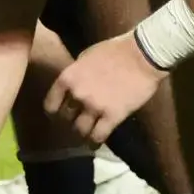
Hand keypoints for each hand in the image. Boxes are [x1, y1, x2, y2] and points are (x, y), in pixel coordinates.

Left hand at [44, 33, 165, 143]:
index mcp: (68, 78)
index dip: (54, 112)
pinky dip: (95, 142)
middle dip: (71, 120)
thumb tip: (72, 85)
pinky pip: (98, 136)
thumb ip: (76, 74)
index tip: (59, 115)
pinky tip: (95, 143)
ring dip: (83, 132)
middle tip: (77, 121)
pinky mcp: (112, 116)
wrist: (143, 54)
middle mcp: (77, 95)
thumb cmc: (115, 50)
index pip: (50, 105)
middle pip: (65, 119)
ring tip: (87, 133)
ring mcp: (95, 107)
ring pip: (80, 130)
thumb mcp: (86, 56)